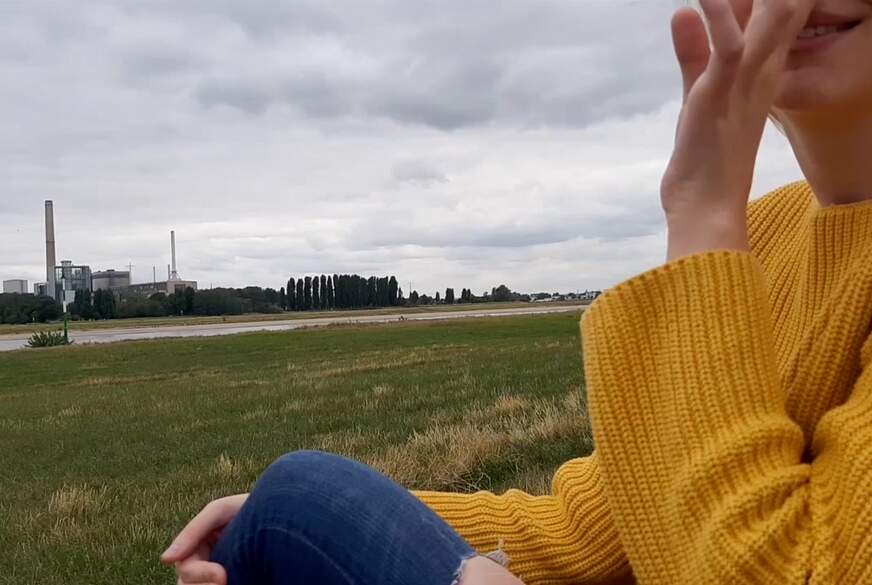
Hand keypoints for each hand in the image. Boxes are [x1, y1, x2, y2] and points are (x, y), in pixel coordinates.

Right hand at [160, 494, 248, 584]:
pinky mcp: (238, 578)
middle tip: (228, 580)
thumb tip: (165, 559)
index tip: (224, 576)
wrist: (286, 512)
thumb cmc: (252, 506)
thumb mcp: (220, 511)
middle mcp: (206, 564)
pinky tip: (239, 580)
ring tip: (233, 581)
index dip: (200, 575)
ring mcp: (220, 576)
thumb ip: (193, 530)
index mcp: (198, 548)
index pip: (186, 569)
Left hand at [660, 0, 812, 260]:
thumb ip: (692, 53)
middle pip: (784, 4)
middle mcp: (763, 69)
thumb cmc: (703, 158)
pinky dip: (718, 12)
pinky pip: (727, 41)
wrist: (706, 207)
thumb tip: (682, 12)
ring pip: (767, 13)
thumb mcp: (696, 94)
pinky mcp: (720, 90)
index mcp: (762, 70)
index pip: (778, 11)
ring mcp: (745, 78)